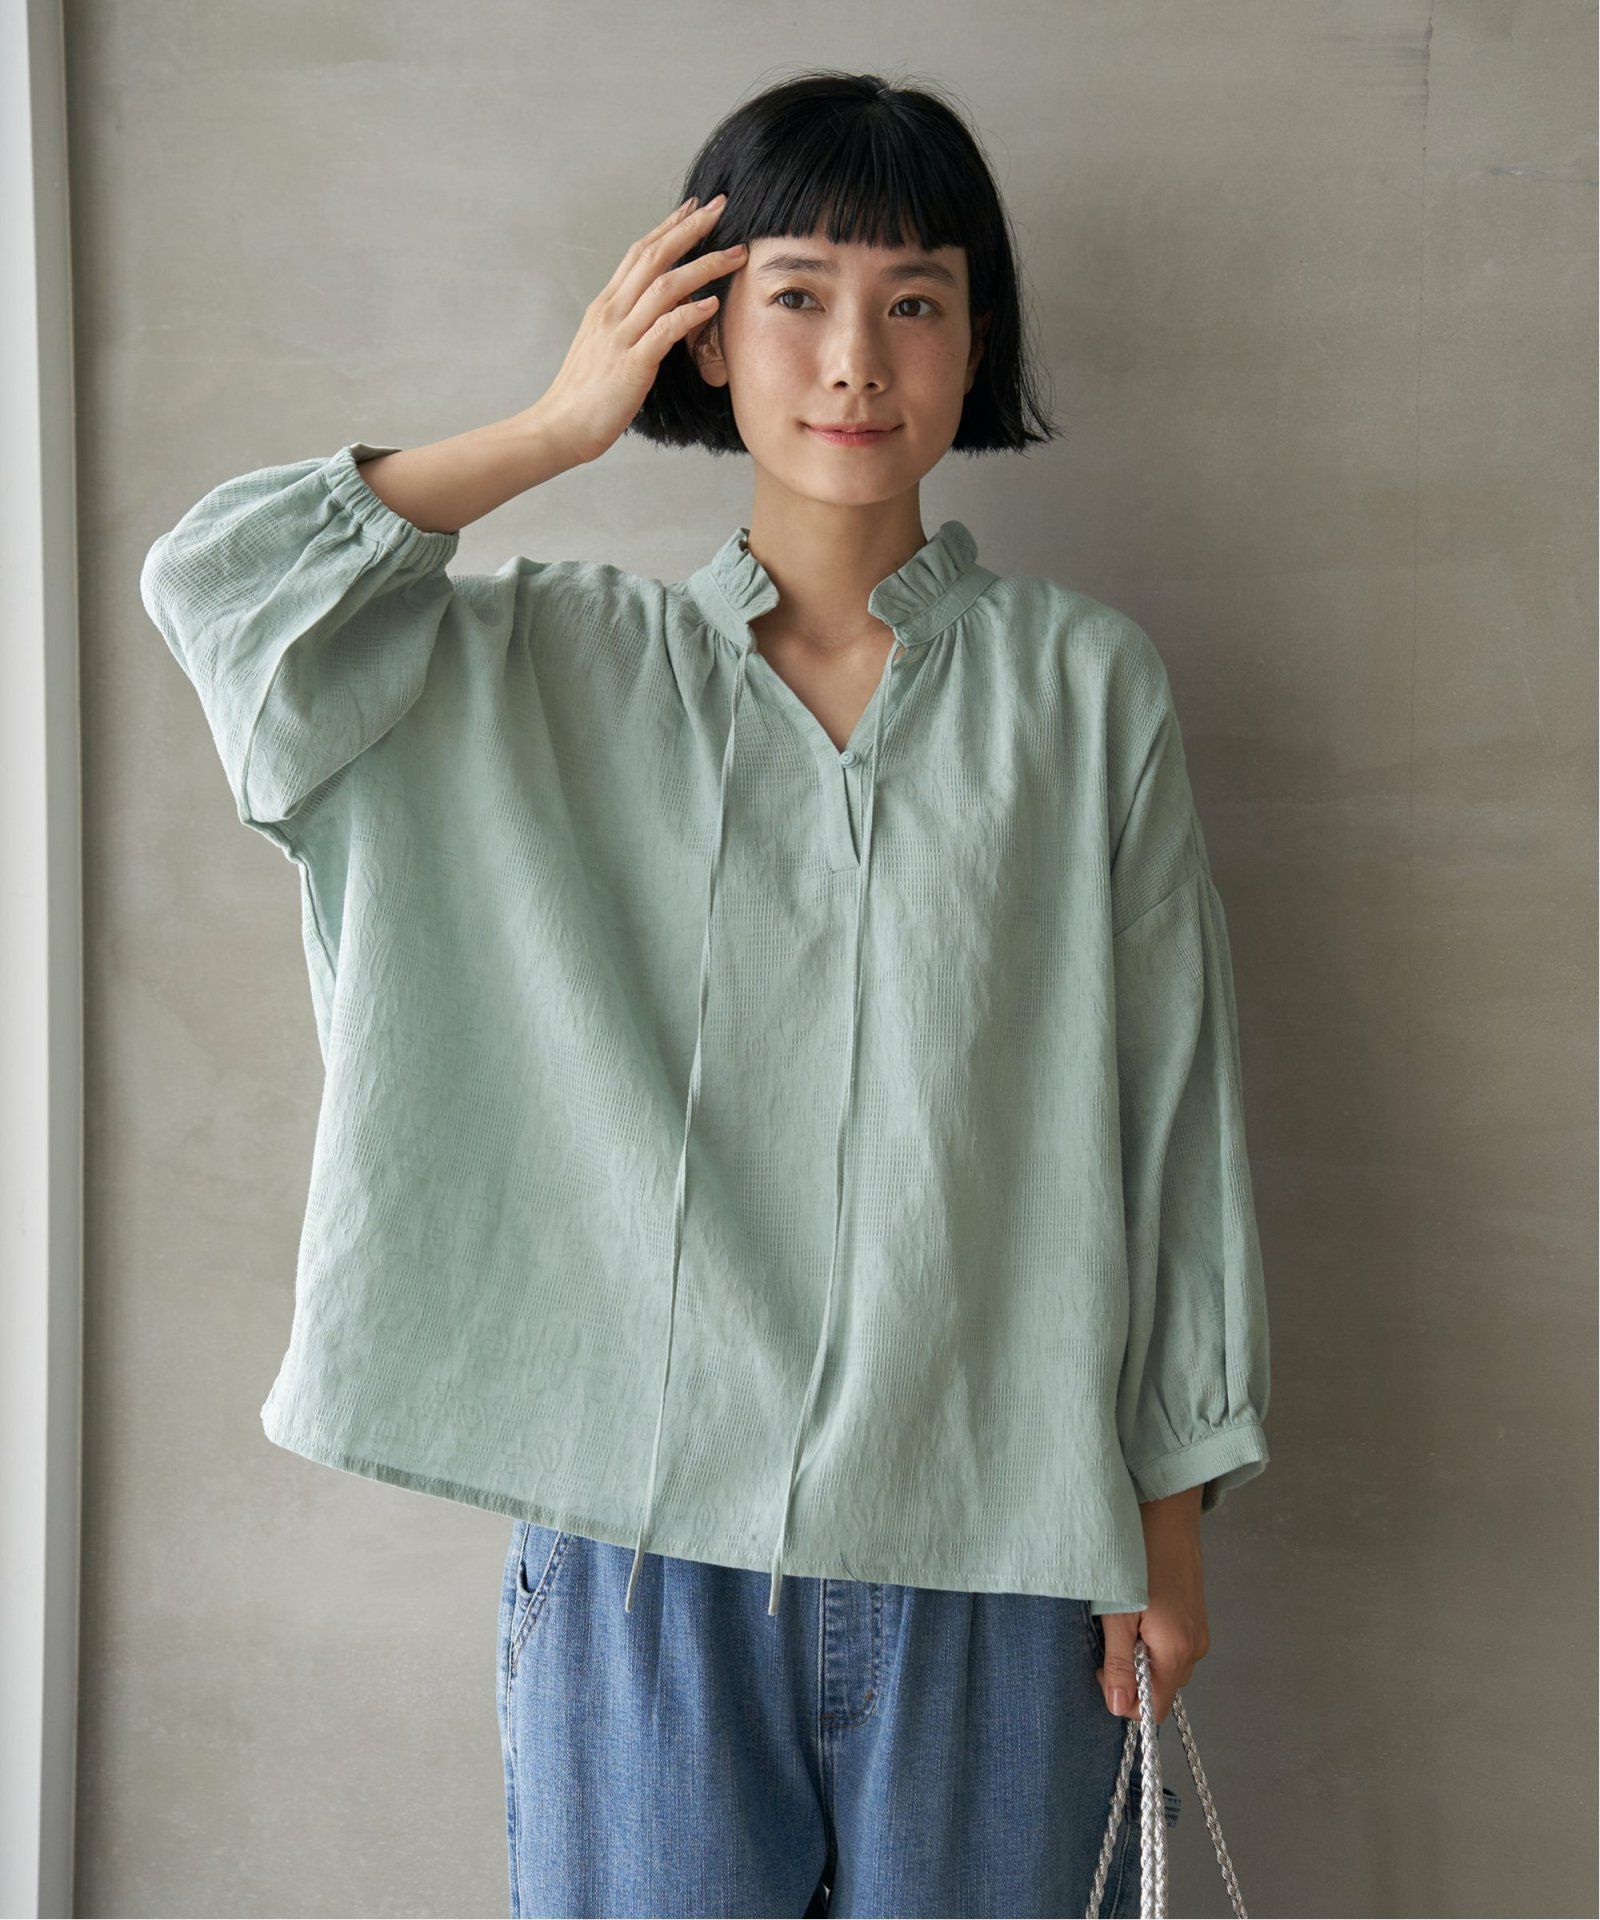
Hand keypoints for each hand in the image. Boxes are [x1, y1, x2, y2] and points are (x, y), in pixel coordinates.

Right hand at [531, 192, 747, 467]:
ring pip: (665, 287)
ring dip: (703, 266)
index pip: (640, 252)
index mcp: (606, 305)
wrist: (559, 427)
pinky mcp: (632, 365)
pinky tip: (712, 305)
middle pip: (655, 256)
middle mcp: (612, 312)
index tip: (695, 208)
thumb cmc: (585, 394)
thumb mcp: (606, 347)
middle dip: (691, 229)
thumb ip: (630, 325)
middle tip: (721, 207)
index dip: (669, 226)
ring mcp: (621, 337)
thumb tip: (661, 312)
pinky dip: (689, 314)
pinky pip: (664, 331)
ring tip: (735, 255)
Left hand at [1095, 1484, 1209, 1724]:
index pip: (1153, 1708)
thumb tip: (1118, 1706)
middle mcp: (1195, 1649)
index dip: (1123, 1698)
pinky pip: (1173, 1647)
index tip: (1102, 1668)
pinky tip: (1139, 1611)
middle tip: (1109, 1638)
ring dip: (1141, 1656)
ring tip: (1125, 1619)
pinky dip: (1152, 1640)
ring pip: (1165, 1667)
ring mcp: (1198, 1633)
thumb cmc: (1138, 1559)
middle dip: (1131, 1675)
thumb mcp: (1117, 1614)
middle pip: (1159, 1688)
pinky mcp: (1196, 1619)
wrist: (1167, 1513)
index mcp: (1177, 1652)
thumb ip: (1119, 1664)